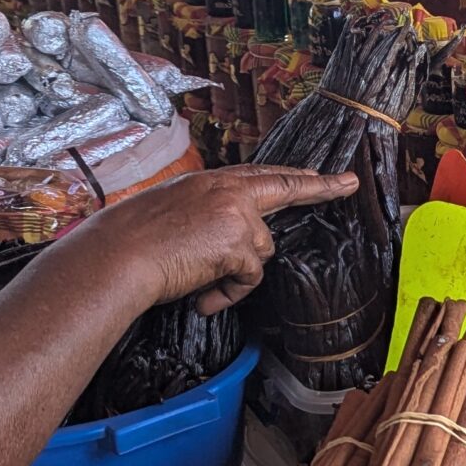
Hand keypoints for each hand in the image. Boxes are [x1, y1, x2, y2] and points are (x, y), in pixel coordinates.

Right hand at [96, 166, 360, 314]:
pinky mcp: (241, 245)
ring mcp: (237, 216)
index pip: (260, 175)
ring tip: (196, 278)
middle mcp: (228, 192)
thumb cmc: (132, 240)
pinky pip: (248, 279)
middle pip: (285, 189)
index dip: (290, 176)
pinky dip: (228, 293)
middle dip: (321, 187)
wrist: (117, 254)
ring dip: (235, 273)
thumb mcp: (172, 212)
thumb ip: (207, 216)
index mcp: (210, 182)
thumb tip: (226, 243)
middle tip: (348, 183)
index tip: (318, 172)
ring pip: (260, 252)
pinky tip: (201, 293)